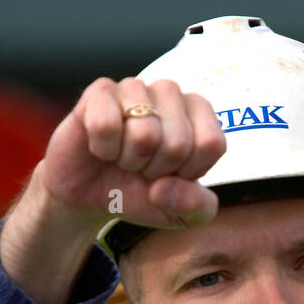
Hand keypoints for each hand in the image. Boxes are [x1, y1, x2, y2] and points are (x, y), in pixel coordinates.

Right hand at [37, 76, 226, 230]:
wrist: (93, 197)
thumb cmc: (143, 194)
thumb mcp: (183, 216)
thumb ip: (196, 207)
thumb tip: (164, 187)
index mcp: (200, 113)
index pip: (210, 144)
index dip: (188, 172)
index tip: (172, 173)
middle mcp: (170, 93)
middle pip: (178, 143)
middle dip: (156, 169)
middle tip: (143, 166)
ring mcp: (135, 88)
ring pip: (144, 133)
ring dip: (130, 159)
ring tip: (124, 156)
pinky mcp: (100, 92)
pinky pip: (106, 124)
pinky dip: (103, 148)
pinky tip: (102, 146)